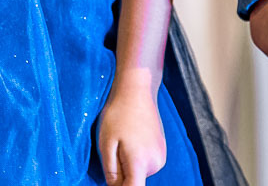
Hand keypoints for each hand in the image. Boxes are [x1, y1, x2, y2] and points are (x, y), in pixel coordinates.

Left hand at [97, 70, 167, 185]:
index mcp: (141, 162)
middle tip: (114, 149)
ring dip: (128, 164)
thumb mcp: (106, 145)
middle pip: (133, 181)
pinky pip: (144, 163)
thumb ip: (111, 172)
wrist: (137, 90)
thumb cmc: (118, 114)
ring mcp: (161, 156)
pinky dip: (135, 158)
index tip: (113, 181)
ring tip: (123, 140)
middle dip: (121, 173)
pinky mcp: (162, 150)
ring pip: (138, 172)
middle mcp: (155, 162)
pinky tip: (131, 139)